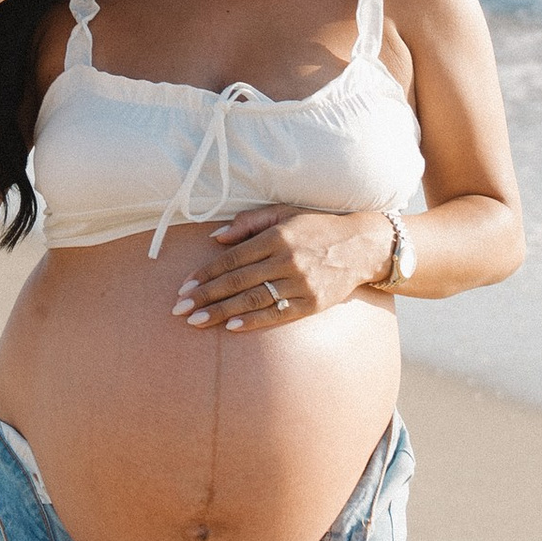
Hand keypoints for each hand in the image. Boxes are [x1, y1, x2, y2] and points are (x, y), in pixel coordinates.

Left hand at [171, 203, 397, 331]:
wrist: (362, 246)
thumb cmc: (317, 226)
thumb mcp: (284, 213)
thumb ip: (249, 222)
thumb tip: (215, 237)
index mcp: (277, 236)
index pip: (232, 259)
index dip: (205, 274)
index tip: (184, 287)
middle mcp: (287, 260)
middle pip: (237, 282)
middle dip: (205, 297)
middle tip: (179, 311)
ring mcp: (300, 283)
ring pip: (253, 300)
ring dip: (222, 313)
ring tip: (197, 322)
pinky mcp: (313, 303)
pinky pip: (278, 314)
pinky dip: (254, 321)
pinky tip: (232, 327)